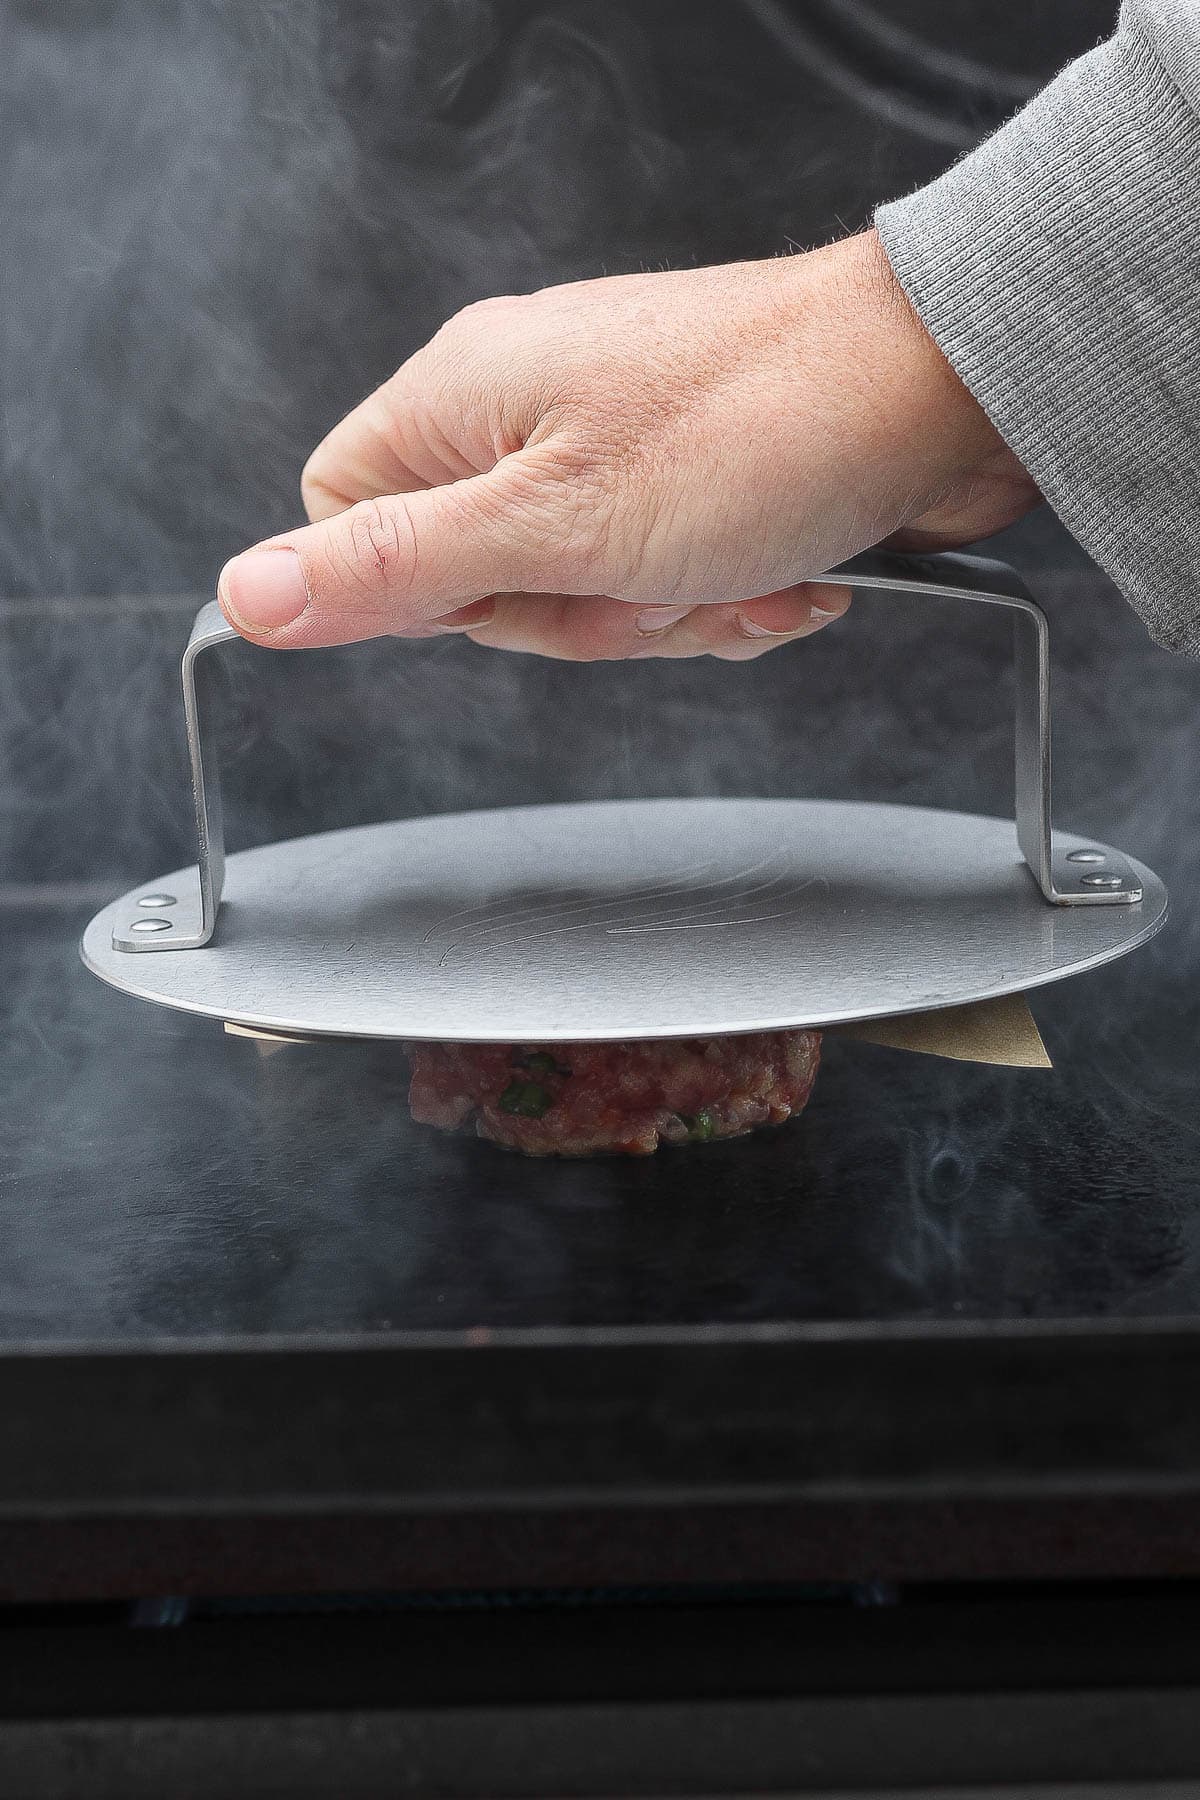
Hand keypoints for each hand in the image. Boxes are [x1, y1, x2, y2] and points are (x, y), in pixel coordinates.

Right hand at [218, 229, 1038, 659]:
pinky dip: (725, 600)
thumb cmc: (764, 425)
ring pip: (582, 598)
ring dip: (674, 616)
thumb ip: (394, 569)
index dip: (421, 592)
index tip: (515, 590)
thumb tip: (247, 595)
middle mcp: (527, 413)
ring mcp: (612, 447)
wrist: (944, 387)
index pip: (348, 521)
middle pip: (478, 584)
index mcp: (463, 400)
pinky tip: (784, 573)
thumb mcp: (554, 525)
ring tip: (739, 569)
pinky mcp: (687, 481)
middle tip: (652, 578)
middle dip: (583, 617)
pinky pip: (662, 584)